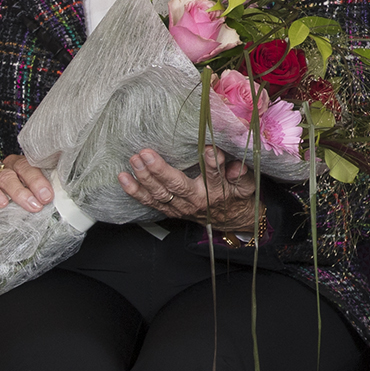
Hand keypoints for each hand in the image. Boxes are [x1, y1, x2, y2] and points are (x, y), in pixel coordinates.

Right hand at [0, 152, 58, 212]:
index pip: (36, 164)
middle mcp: (11, 166)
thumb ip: (42, 194)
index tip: (48, 195)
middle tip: (41, 201)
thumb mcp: (33, 195)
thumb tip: (56, 202)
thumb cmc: (20, 198)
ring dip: (18, 191)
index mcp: (27, 164)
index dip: (42, 179)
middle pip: (22, 167)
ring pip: (6, 176)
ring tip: (27, 204)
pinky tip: (1, 202)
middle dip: (34, 184)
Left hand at [121, 144, 267, 235]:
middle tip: (146, 154)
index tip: (208, 150)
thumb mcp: (246, 185)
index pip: (215, 176)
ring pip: (159, 194)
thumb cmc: (237, 196)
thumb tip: (237, 167)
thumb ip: (241, 175)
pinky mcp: (169, 209)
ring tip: (134, 160)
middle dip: (160, 170)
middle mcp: (196, 200)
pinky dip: (135, 191)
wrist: (230, 221)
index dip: (212, 164)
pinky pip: (150, 202)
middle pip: (177, 186)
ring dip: (144, 178)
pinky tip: (123, 177)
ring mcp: (180, 207)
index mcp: (216, 191)